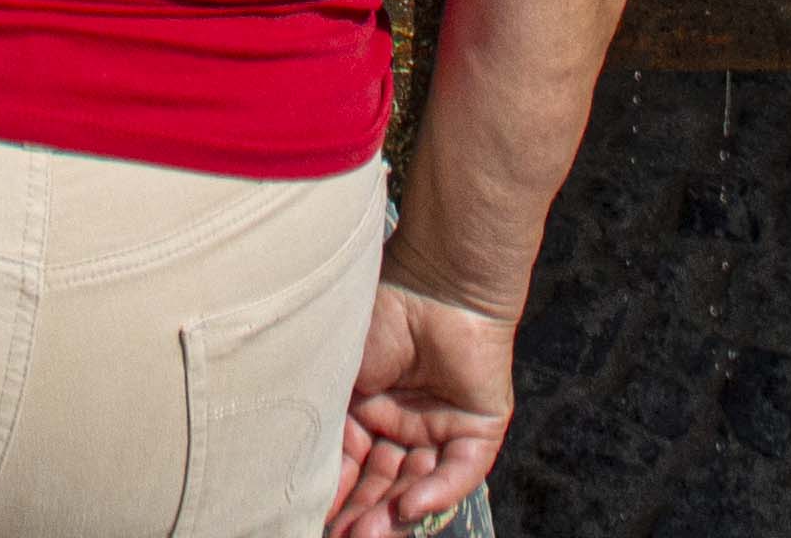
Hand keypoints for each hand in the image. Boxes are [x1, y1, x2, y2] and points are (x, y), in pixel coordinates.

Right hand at [329, 287, 515, 537]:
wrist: (434, 279)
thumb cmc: (373, 317)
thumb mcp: (340, 381)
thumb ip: (330, 431)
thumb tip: (309, 484)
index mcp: (367, 410)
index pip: (352, 466)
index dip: (335, 495)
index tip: (313, 521)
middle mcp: (405, 422)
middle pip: (384, 482)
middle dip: (364, 514)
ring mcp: (442, 426)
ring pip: (420, 483)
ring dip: (395, 512)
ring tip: (368, 535)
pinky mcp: (480, 427)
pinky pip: (460, 470)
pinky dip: (437, 491)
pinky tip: (410, 505)